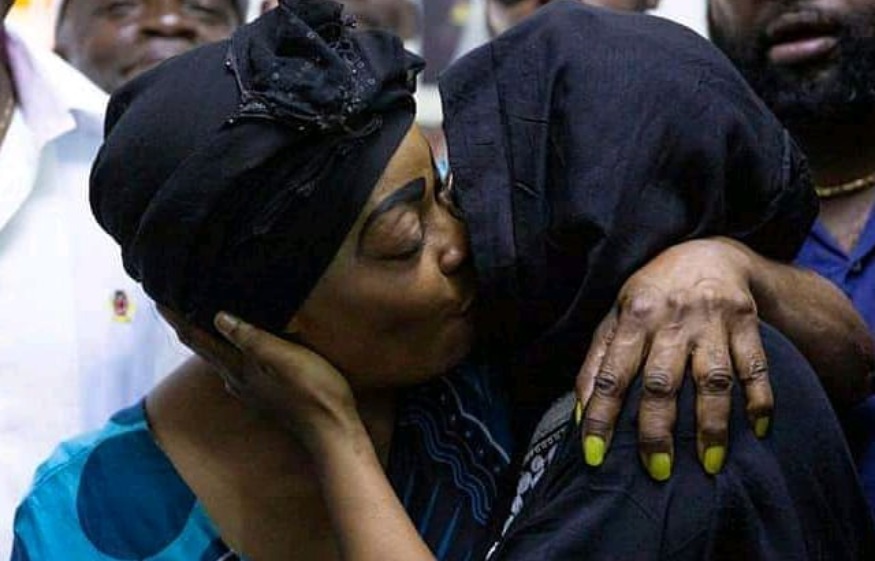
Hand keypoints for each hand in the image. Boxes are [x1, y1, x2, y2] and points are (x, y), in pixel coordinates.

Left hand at [159, 307, 359, 454]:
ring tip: (201, 319)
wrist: (331, 429)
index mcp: (237, 368)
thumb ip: (252, 338)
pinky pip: (236, 365)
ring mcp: (250, 389)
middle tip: (174, 303)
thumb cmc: (312, 390)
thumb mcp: (283, 358)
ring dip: (206, 339)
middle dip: (187, 326)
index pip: (197, 339)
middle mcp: (236, 380)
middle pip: (203, 348)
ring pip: (218, 358)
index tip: (156, 299)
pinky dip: (228, 350)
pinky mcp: (265, 393)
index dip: (177, 319)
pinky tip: (236, 348)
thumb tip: (218, 317)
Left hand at [575, 238, 771, 479]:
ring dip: (711, 425)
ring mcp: (712, 320)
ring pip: (712, 379)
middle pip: (662, 382)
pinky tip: (756, 429)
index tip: (595, 455)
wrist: (707, 254)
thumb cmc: (652, 294)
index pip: (610, 374)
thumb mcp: (616, 316)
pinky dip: (759, 399)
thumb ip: (597, 361)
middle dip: (657, 430)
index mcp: (633, 316)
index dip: (600, 416)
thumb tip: (579, 413)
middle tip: (657, 471)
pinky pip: (755, 366)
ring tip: (710, 463)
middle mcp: (671, 319)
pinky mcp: (746, 322)